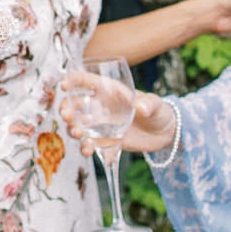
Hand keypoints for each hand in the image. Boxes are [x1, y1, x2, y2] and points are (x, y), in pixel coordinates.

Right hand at [59, 73, 174, 154]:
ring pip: (79, 125)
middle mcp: (101, 106)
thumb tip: (141, 107)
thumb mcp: (156, 104)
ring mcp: (101, 124)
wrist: (165, 134)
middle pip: (76, 105)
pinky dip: (87, 148)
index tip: (65, 85)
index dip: (73, 80)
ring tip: (78, 134)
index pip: (87, 81)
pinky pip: (91, 144)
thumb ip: (149, 104)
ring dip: (73, 129)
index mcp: (110, 91)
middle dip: (67, 109)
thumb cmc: (159, 111)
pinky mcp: (106, 141)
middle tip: (68, 116)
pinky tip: (89, 151)